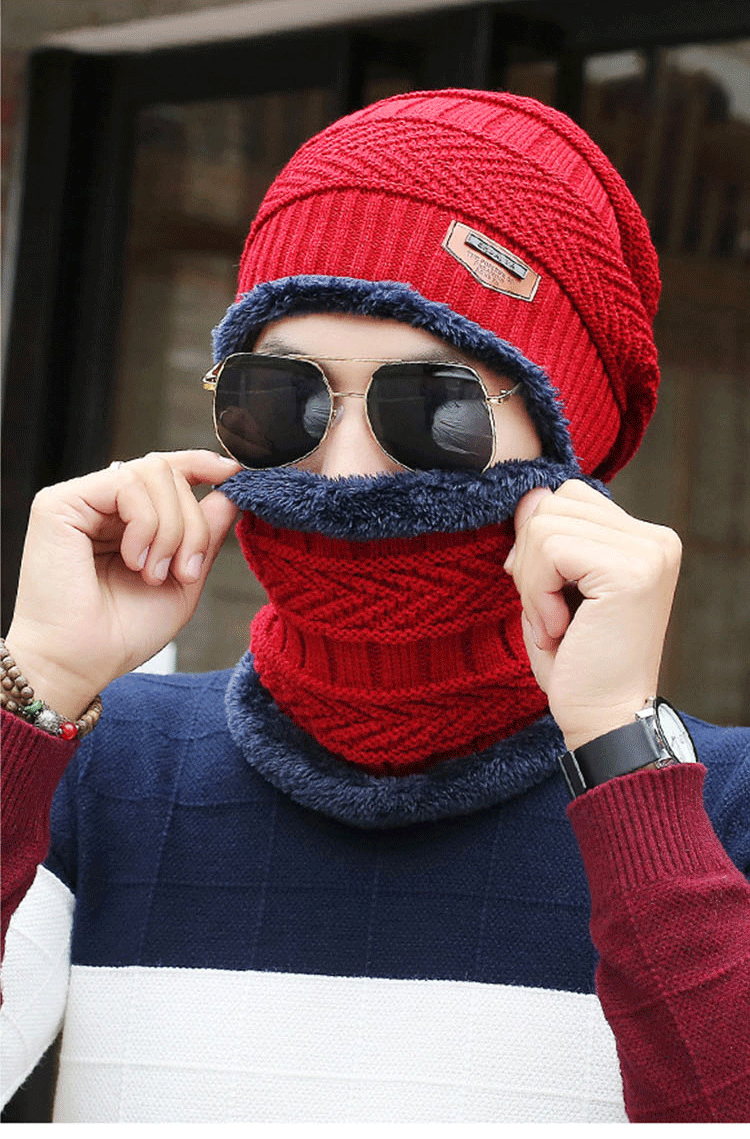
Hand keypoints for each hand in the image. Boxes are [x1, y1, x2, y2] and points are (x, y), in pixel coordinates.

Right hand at [5, 451, 240, 719]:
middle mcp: (103, 506)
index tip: (232, 473)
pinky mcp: (59, 503)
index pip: (167, 472)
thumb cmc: (122, 633)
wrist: (81, 663)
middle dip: (193, 522)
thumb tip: (230, 493)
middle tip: (184, 571)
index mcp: (128, 520)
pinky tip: (134, 560)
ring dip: (171, 528)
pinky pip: (126, 483)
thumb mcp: (184, 580)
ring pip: (154, 473)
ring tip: (154, 573)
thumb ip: (205, 535)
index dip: (201, 464)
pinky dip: (146, 524)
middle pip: (169, 472)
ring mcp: (80, 501)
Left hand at [504, 480, 681, 750]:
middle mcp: (655, 539)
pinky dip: (538, 593)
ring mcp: (647, 552)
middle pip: (553, 504)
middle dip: (529, 562)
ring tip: (555, 626)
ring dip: (532, 583)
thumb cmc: (578, 663)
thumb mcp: (553, 588)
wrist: (605, 718)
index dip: (537, 543)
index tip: (543, 596)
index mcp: (643, 539)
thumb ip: (545, 539)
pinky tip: (559, 630)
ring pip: (545, 525)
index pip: (567, 498)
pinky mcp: (630, 571)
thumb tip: (529, 496)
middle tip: (548, 617)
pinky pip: (551, 550)